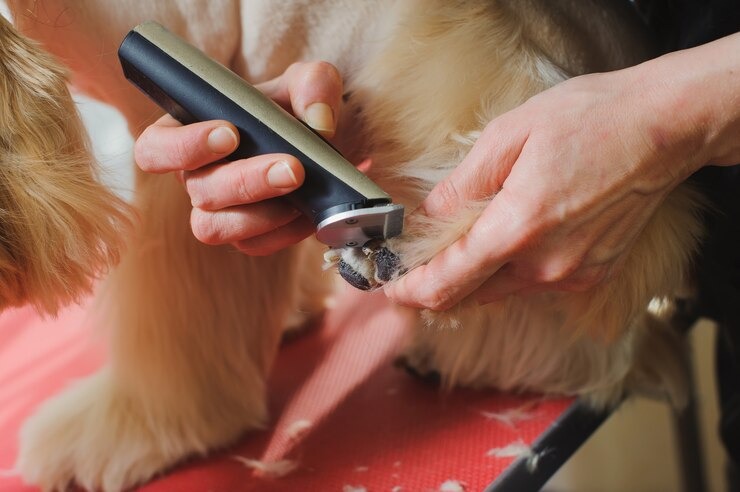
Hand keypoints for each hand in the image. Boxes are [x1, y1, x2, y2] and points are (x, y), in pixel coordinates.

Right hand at [134, 61, 343, 254]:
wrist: (331, 148)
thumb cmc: (300, 109)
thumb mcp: (310, 83)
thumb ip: (314, 83)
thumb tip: (318, 120)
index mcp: (191, 132)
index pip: (155, 147)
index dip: (182, 146)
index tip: (229, 134)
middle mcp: (197, 176)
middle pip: (198, 190)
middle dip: (246, 180)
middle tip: (292, 168)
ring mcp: (220, 212)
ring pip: (214, 227)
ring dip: (260, 213)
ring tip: (301, 191)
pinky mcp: (249, 237)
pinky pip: (254, 245)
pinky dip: (284, 232)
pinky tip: (309, 212)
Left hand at [384, 34, 739, 310]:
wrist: (660, 130)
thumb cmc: (587, 121)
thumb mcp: (507, 137)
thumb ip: (460, 186)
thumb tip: (426, 217)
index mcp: (518, 230)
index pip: (448, 282)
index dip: (411, 290)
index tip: (389, 287)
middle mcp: (546, 266)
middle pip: (470, 295)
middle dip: (434, 287)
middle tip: (410, 267)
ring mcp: (571, 275)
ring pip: (501, 291)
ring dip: (472, 277)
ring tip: (454, 247)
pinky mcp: (590, 274)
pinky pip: (532, 283)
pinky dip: (508, 270)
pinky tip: (505, 240)